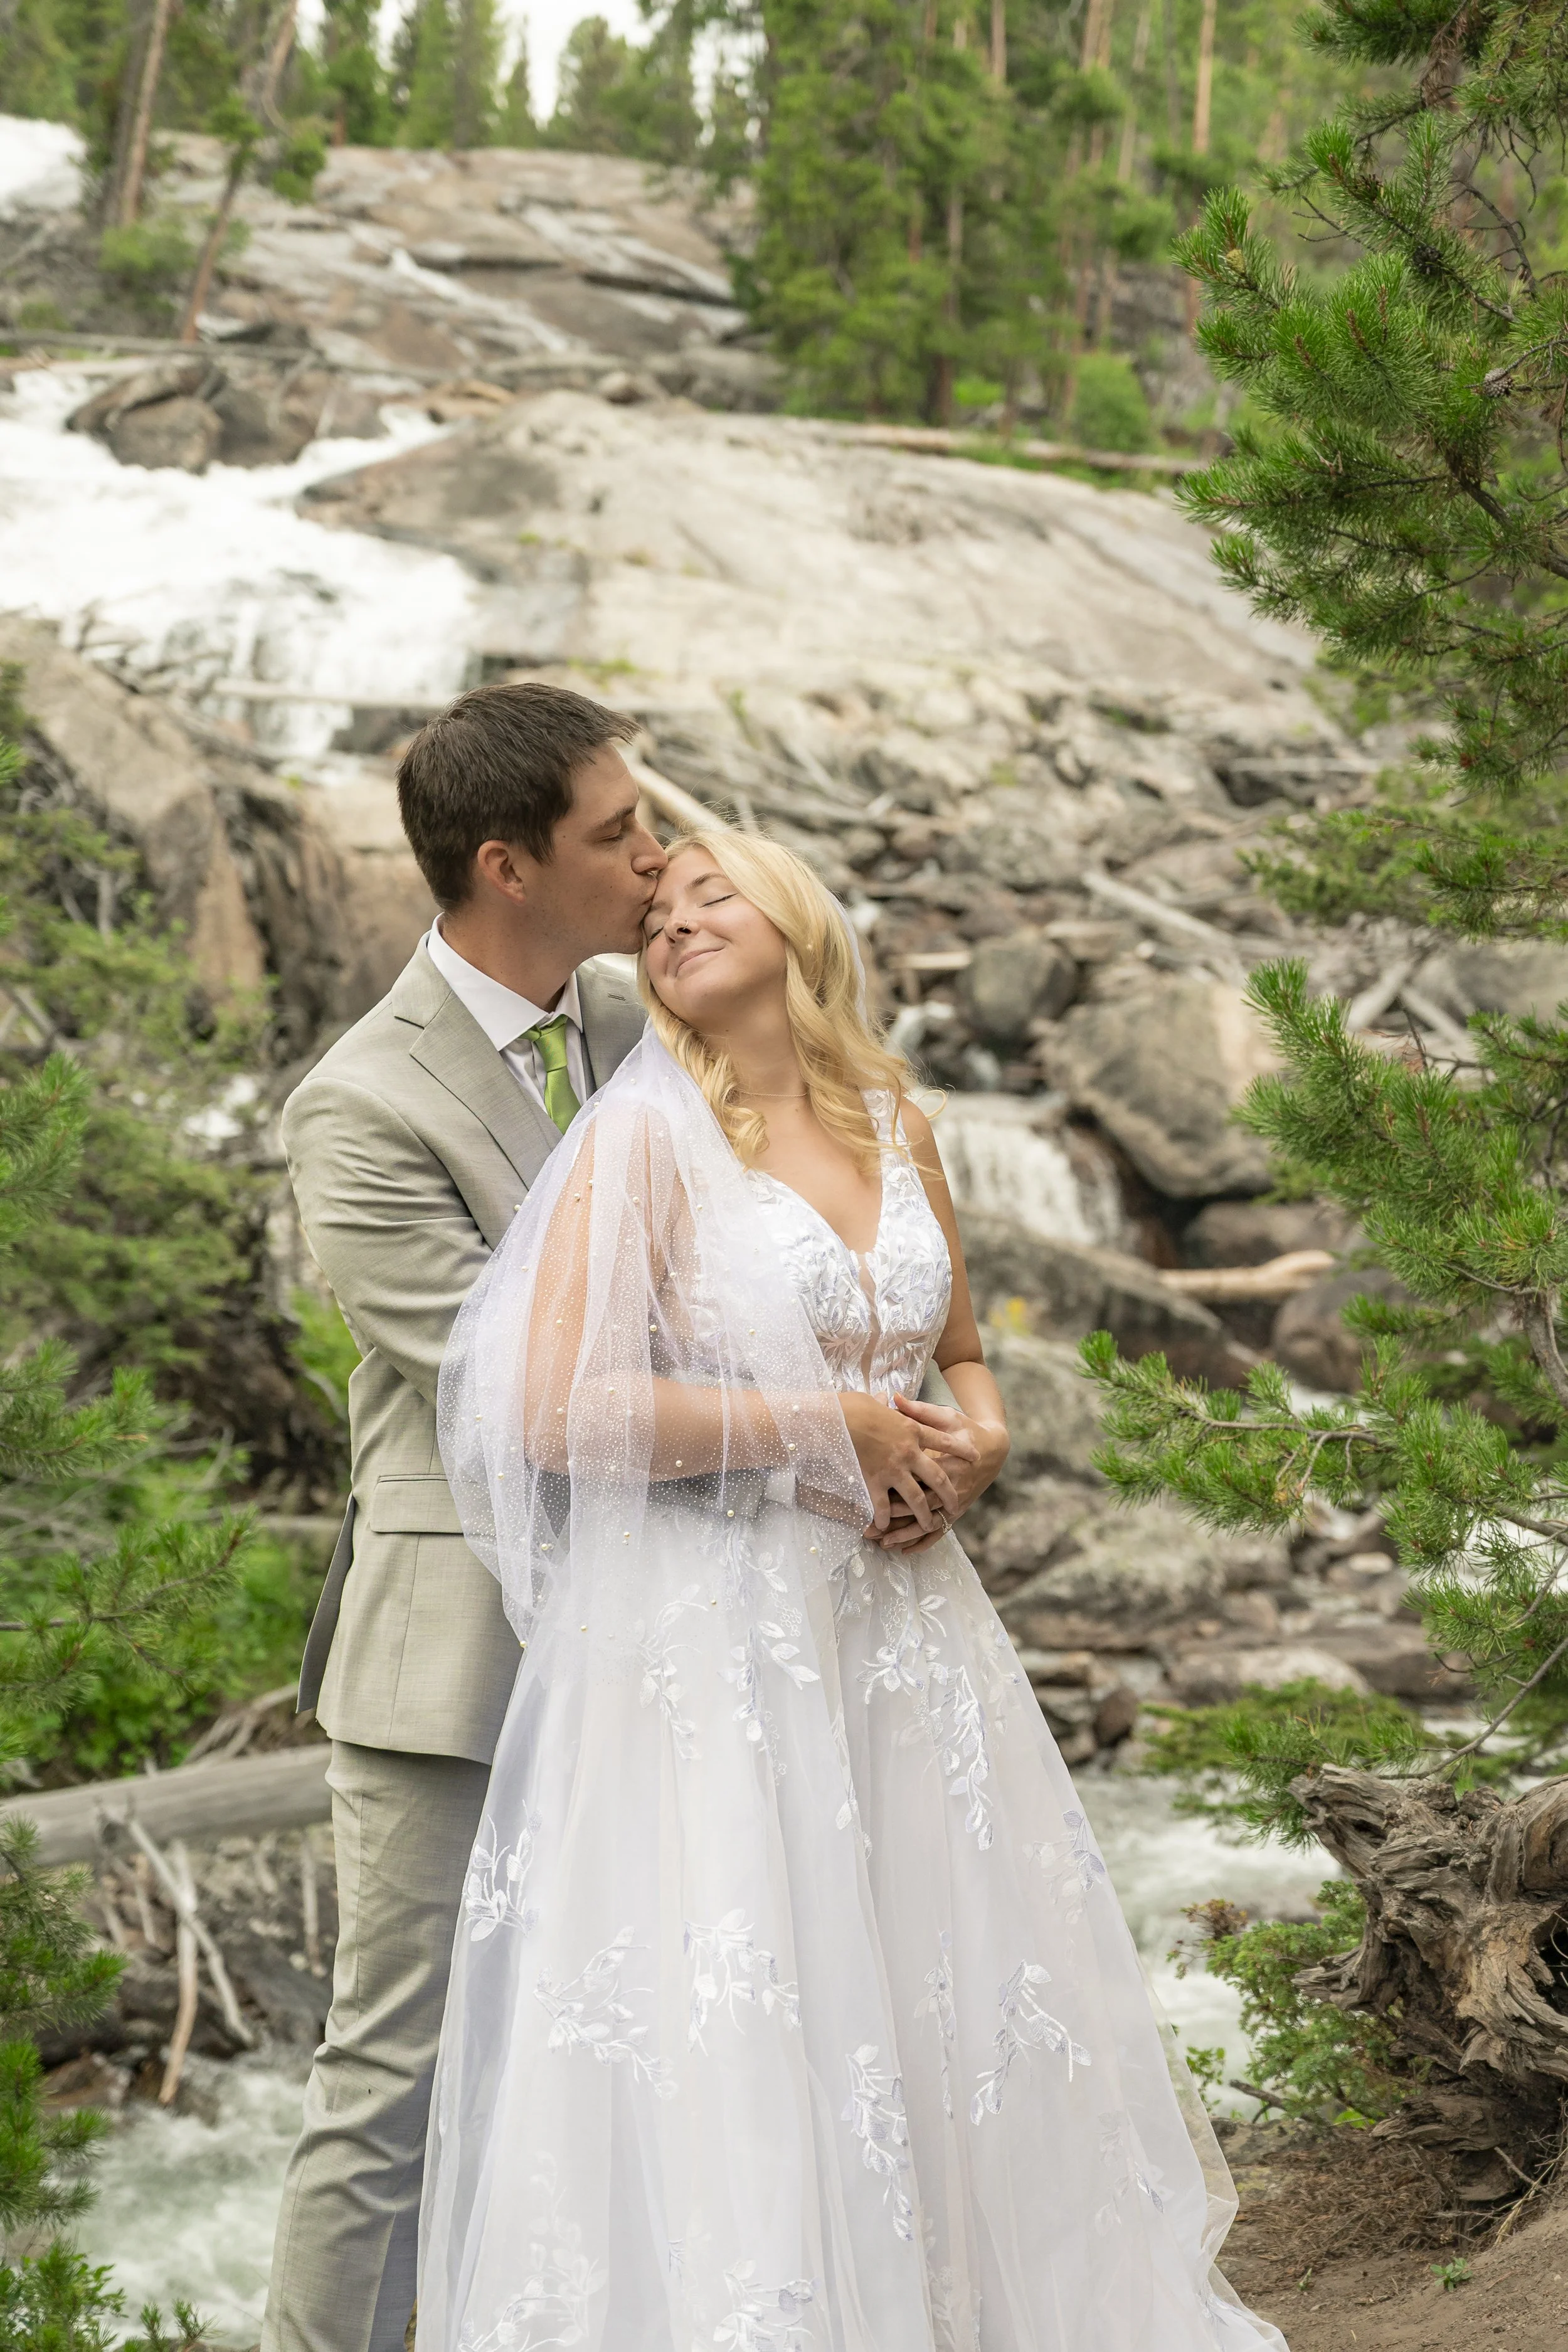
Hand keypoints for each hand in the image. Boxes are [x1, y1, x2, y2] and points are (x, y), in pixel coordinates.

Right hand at [838, 1391, 976, 1539]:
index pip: (945, 1441)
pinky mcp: (875, 1480)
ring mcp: (893, 1469)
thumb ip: (890, 1407)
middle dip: (948, 1493)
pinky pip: (884, 1505)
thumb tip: (893, 1398)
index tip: (975, 1456)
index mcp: (912, 1430)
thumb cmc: (856, 1406)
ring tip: (928, 1524)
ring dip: (923, 1514)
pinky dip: (884, 1517)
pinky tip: (885, 1526)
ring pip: (916, 1498)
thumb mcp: (880, 1401)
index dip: (961, 1449)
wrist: (840, 1417)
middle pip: (937, 1476)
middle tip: (956, 1505)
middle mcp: (909, 1452)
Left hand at [872, 1395, 1009, 1552]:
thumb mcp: (945, 1418)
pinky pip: (940, 1531)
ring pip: (928, 1524)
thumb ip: (918, 1412)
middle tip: (871, 1530)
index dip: (894, 1490)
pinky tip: (905, 1551)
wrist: (992, 1449)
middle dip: (896, 1520)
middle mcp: (951, 1487)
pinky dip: (923, 1542)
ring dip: (906, 1535)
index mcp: (945, 1463)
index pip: (917, 1480)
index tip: (872, 1497)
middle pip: (920, 1507)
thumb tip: (894, 1397)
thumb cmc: (965, 1430)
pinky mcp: (956, 1511)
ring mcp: (954, 1502)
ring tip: (883, 1544)